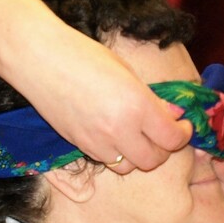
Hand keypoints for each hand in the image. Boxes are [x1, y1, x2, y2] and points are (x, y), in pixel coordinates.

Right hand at [15, 30, 191, 173]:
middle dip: (164, 150)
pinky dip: (116, 154)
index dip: (183, 134)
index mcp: (137, 105)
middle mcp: (119, 129)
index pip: (172, 138)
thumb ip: (150, 99)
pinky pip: (106, 161)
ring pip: (129, 167)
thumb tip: (171, 115)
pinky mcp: (79, 145)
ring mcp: (97, 141)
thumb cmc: (83, 55)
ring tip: (136, 137)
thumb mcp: (126, 71)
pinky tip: (113, 135)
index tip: (183, 126)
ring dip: (138, 155)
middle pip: (153, 160)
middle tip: (163, 134)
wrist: (40, 59)